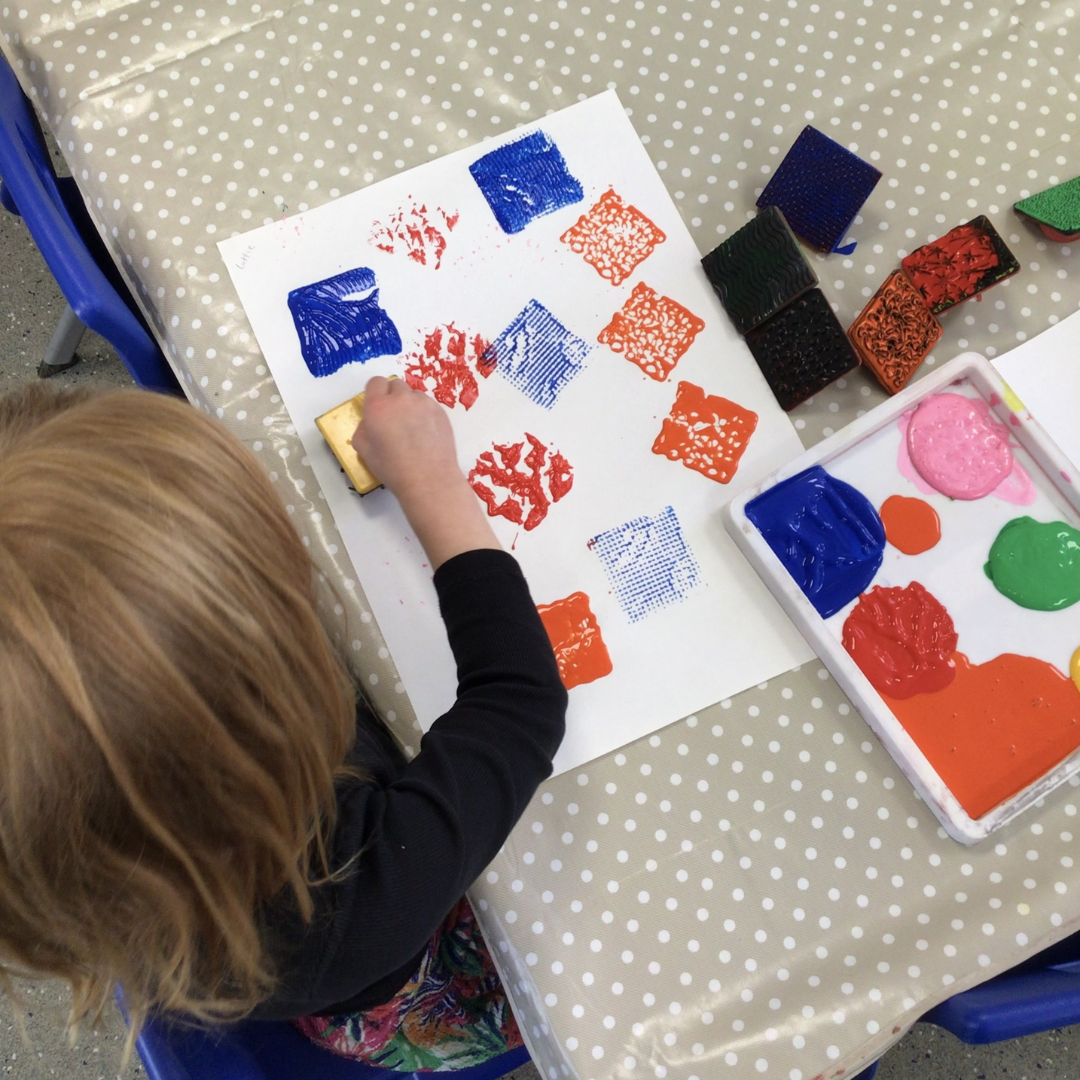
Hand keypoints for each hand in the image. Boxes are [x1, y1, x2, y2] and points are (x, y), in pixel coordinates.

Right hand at [352, 377, 500, 568]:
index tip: (377, 407)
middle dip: (392, 398)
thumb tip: (370, 421)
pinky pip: (428, 405)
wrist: (428, 479)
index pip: (375, 382)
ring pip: (414, 395)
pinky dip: (425, 413)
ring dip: (410, 405)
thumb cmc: (393, 468)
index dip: (375, 393)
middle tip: (394, 419)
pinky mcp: (441, 411)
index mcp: (378, 406)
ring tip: (412, 428)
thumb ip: (362, 428)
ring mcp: (424, 403)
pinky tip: (425, 434)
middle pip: (395, 385)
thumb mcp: (364, 451)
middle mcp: (401, 399)